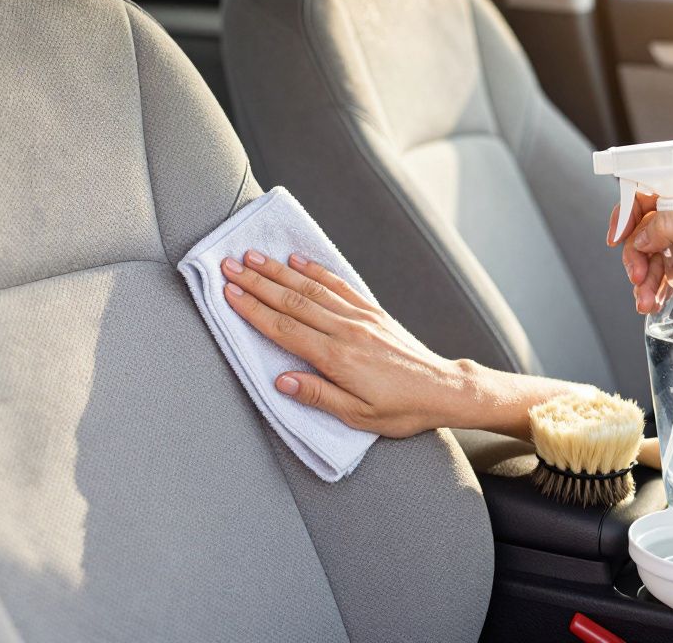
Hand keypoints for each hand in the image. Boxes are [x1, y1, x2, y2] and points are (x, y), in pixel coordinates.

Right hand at [220, 250, 473, 437]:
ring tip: (253, 257)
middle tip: (229, 265)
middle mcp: (346, 330)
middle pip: (292, 301)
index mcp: (337, 358)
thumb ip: (317, 396)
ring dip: (279, 271)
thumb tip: (280, 380)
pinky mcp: (373, 312)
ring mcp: (360, 317)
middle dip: (257, 282)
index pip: (284, 328)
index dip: (253, 310)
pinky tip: (297, 259)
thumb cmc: (401, 409)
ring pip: (312, 288)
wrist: (444, 390)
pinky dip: (316, 270)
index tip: (229, 292)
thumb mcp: (358, 416)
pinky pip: (339, 285)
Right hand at [608, 182, 672, 311]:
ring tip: (644, 301)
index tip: (617, 239)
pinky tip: (652, 303)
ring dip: (642, 279)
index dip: (626, 216)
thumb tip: (638, 237)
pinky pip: (665, 276)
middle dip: (634, 257)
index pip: (643, 197)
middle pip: (641, 233)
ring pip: (650, 258)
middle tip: (638, 277)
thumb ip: (670, 226)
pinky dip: (655, 289)